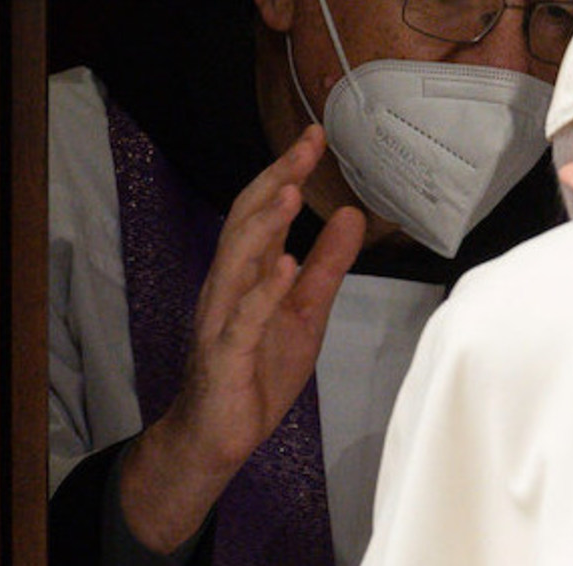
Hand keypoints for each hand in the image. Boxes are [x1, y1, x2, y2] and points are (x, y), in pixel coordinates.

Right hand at [118, 125, 365, 552]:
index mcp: (248, 272)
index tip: (315, 137)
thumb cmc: (256, 371)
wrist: (219, 435)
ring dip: (263, 225)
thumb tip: (353, 215)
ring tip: (291, 191)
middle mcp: (227, 285)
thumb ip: (327, 266)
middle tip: (306, 146)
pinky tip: (283, 267)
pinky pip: (242, 319)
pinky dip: (262, 292)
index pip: (263, 210)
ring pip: (236, 261)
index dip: (287, 172)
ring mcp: (221, 319)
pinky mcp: (224, 355)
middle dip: (275, 180)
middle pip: (245, 222)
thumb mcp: (306, 312)